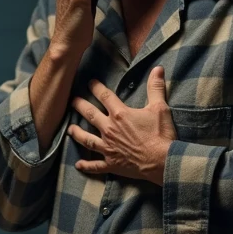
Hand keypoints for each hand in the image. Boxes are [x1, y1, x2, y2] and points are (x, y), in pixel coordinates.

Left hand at [69, 67, 175, 185]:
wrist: (162, 161)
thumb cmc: (161, 134)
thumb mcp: (160, 108)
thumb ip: (155, 87)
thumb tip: (157, 68)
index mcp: (120, 115)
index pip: (105, 96)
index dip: (96, 88)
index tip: (90, 82)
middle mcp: (110, 130)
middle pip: (90, 115)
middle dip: (80, 106)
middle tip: (72, 101)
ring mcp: (108, 148)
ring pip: (87, 139)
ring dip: (77, 133)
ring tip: (70, 129)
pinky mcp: (111, 163)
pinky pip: (95, 166)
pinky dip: (86, 165)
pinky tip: (78, 165)